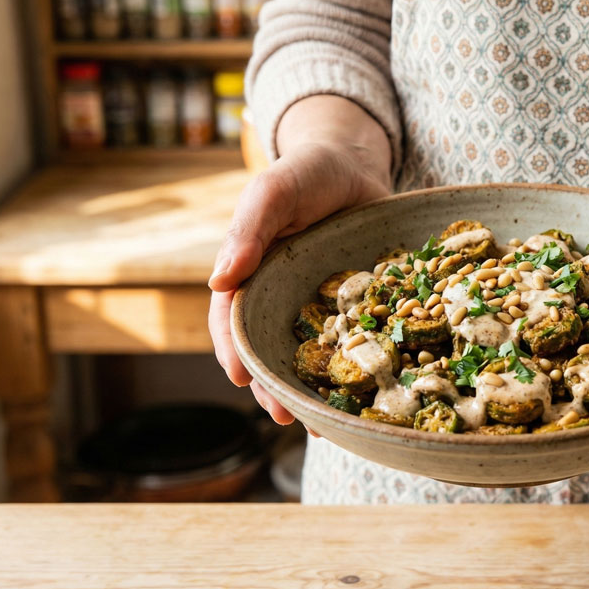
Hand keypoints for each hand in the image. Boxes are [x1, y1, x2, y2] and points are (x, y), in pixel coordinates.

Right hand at [208, 95, 392, 424]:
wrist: (356, 163)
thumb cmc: (305, 173)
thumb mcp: (274, 192)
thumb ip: (248, 231)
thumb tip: (219, 280)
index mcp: (251, 278)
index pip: (233, 322)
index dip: (234, 352)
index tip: (240, 379)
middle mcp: (282, 300)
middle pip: (271, 352)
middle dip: (275, 389)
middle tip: (287, 417)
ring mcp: (321, 307)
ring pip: (312, 359)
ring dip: (315, 392)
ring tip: (327, 425)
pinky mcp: (359, 307)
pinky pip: (357, 344)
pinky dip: (360, 371)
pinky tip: (369, 398)